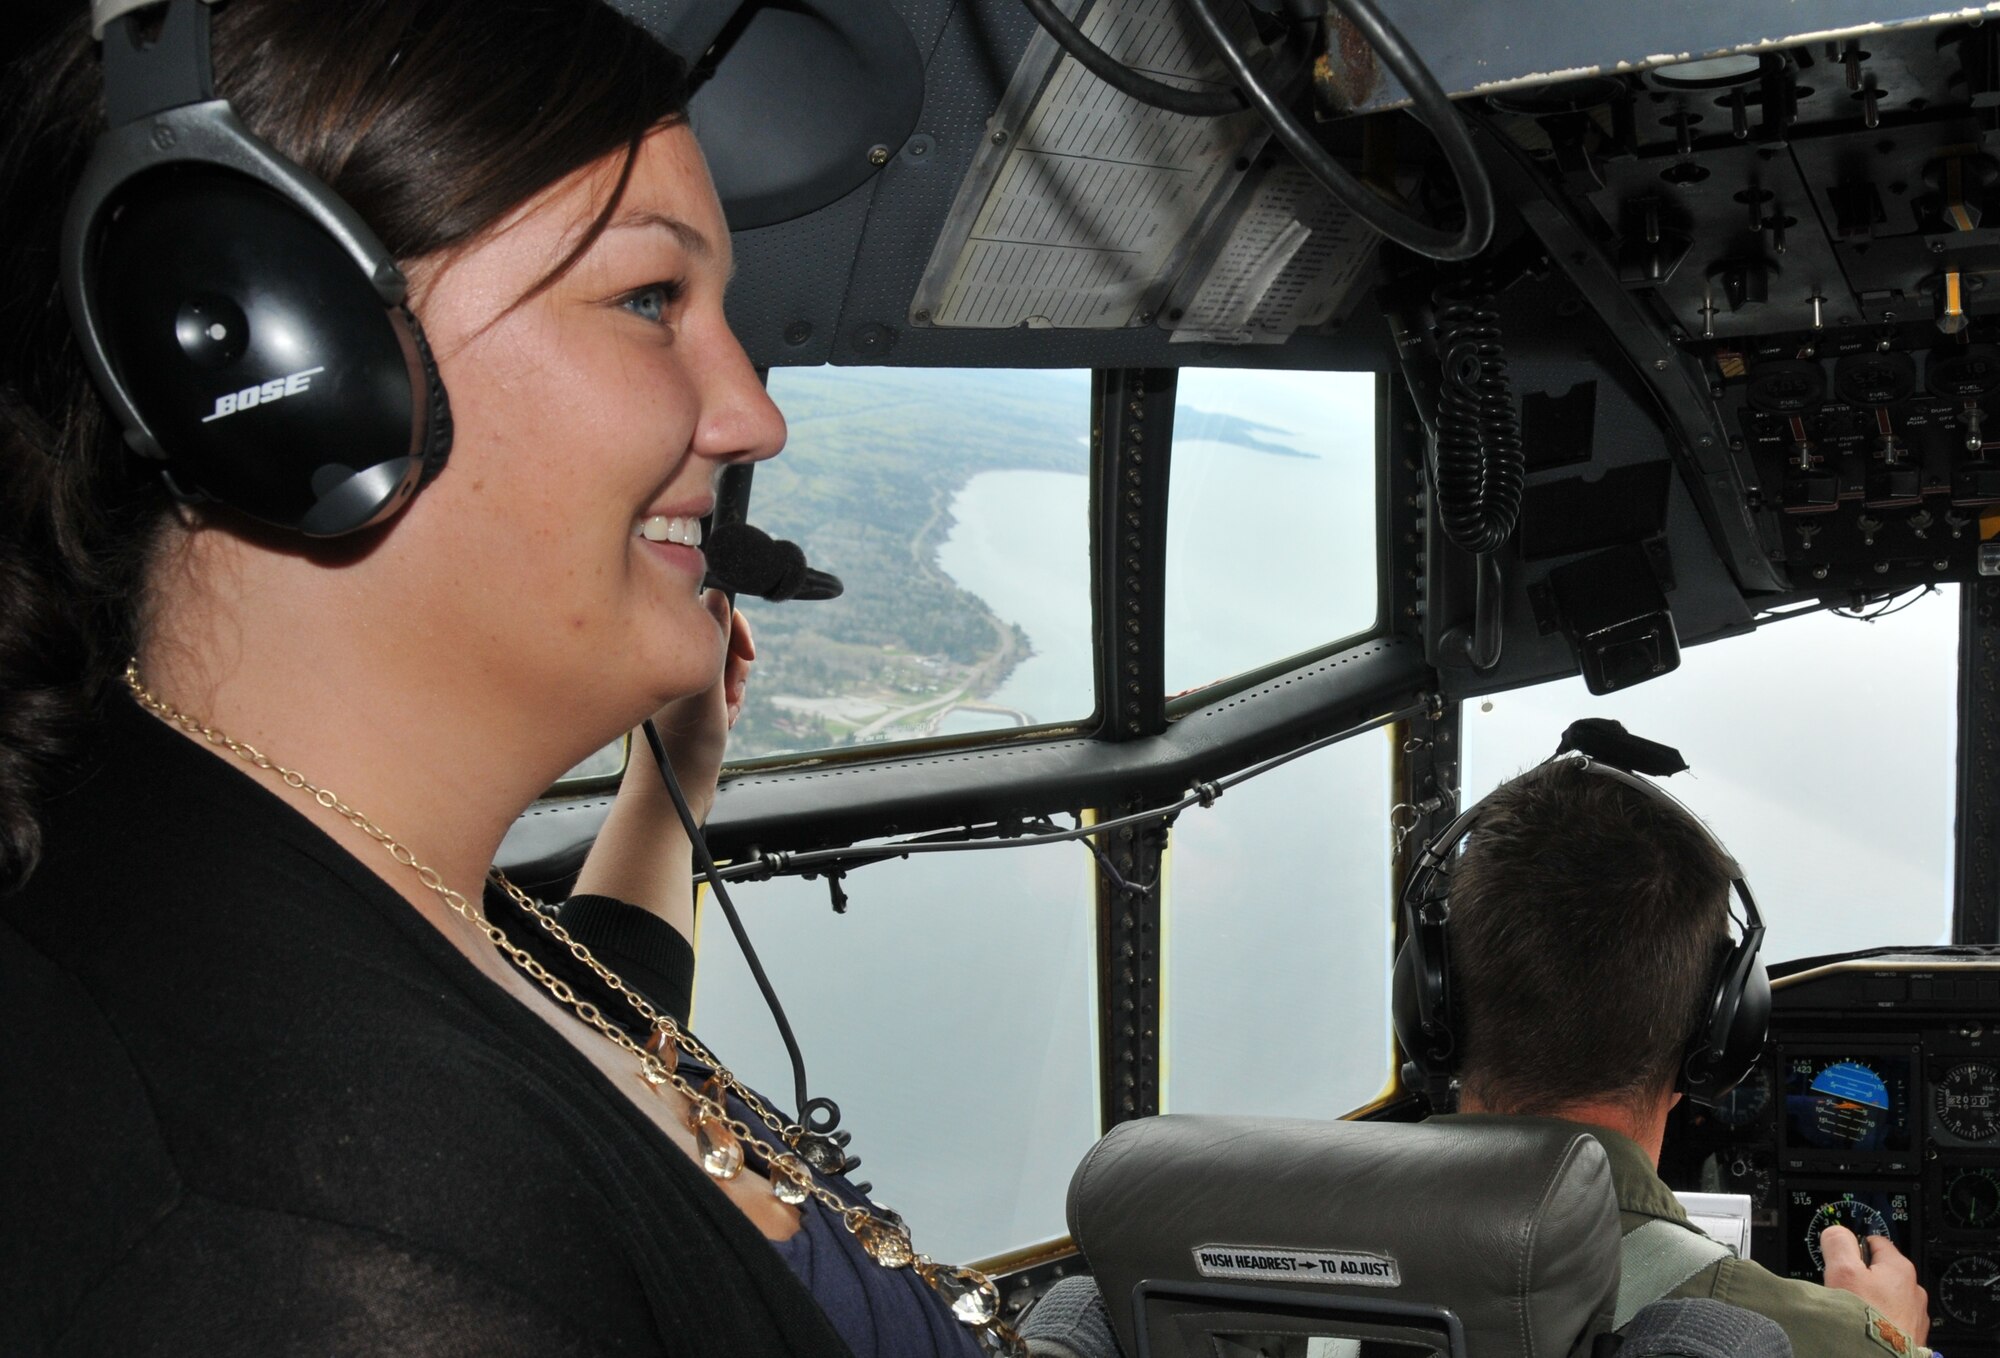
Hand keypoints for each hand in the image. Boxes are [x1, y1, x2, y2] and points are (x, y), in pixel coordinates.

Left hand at [640, 591, 754, 823]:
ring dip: (733, 686)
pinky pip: (716, 687)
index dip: (733, 629)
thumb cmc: (682, 747)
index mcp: (659, 650)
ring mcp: (673, 683)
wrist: (671, 797)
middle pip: (717, 638)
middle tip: (729, 694)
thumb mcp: (706, 686)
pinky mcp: (683, 703)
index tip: (748, 654)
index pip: (704, 612)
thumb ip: (713, 637)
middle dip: (735, 664)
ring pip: (720, 664)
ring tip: (726, 713)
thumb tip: (718, 592)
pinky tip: (724, 722)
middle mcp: (662, 662)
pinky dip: (727, 702)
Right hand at [1819, 1225, 1928, 1344]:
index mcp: (1900, 1268)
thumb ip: (1838, 1243)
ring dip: (1872, 1302)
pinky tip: (1867, 1329)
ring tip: (1855, 1314)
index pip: (1874, 1242)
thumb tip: (1837, 1232)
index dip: (1853, 1248)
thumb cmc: (1864, 1318)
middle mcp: (1914, 1289)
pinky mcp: (1914, 1336)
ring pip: (1887, 1298)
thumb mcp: (1842, 1271)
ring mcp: (1916, 1315)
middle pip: (1880, 1272)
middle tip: (1844, 1291)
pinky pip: (1893, 1320)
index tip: (1841, 1262)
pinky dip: (1880, 1321)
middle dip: (1862, 1279)